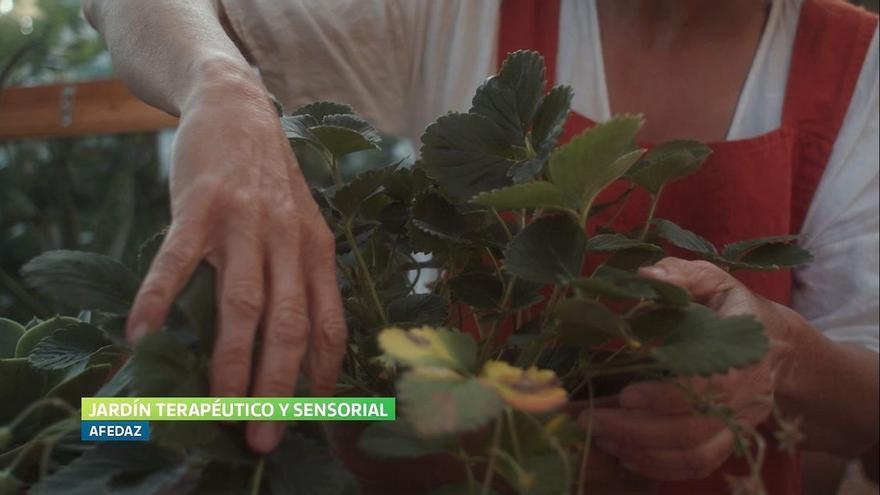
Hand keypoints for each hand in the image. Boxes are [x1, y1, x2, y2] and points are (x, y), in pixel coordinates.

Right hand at [125, 71, 346, 452]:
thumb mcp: (304, 225)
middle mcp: (289, 240)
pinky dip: (159, 299)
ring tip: (214, 408)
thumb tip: (299, 348)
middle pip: (288, 325)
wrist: (240, 108)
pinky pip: (178, 260)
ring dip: (229, 361)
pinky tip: (142, 336)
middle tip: (263, 436)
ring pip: (241, 303)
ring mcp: (246, 222)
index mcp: (319, 250)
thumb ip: (303, 277)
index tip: (314, 416)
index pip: (330, 323)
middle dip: (278, 387)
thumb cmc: (271, 182)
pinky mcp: (201, 205)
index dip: (323, 374)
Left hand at [580, 257, 797, 480]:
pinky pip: (698, 465)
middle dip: (637, 430)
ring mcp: (739, 422)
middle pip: (693, 429)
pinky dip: (660, 467)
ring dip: (643, 452)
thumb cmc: (734, 307)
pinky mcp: (730, 439)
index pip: (709, 386)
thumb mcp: (713, 280)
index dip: (666, 396)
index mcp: (744, 351)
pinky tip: (625, 454)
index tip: (626, 394)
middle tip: (591, 419)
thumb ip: (681, 275)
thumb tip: (645, 274)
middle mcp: (746, 395)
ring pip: (694, 454)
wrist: (777, 345)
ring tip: (601, 437)